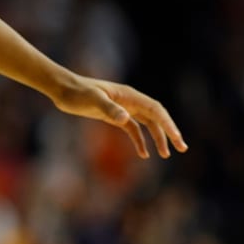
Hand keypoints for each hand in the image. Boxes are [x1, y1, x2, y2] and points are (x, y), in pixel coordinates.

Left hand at [51, 72, 187, 159]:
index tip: (176, 139)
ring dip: (158, 139)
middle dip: (170, 133)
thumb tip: (126, 119)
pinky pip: (134, 130)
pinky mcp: (116, 116)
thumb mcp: (92, 100)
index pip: (157, 111)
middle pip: (158, 118)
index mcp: (131, 96)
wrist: (62, 89)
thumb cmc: (76, 92)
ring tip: (165, 155)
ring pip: (148, 125)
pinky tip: (143, 154)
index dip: (168, 125)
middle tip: (181, 148)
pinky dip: (140, 141)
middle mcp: (132, 102)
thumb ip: (109, 109)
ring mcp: (125, 109)